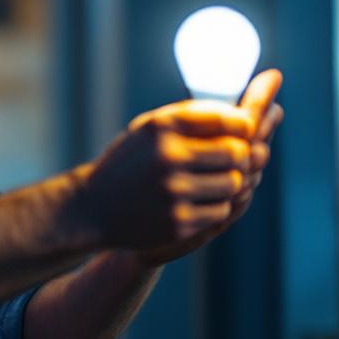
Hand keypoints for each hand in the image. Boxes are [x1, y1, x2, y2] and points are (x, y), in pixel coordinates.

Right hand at [132, 70, 283, 265]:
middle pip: (235, 152)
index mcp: (162, 127)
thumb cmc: (130, 162)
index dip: (243, 124)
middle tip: (236, 158)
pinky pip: (221, 211)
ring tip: (216, 179)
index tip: (245, 129)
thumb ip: (189, 117)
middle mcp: (168, 156)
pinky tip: (201, 200)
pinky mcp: (178, 223)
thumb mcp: (149, 129)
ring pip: (233, 183)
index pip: (224, 119)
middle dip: (241, 155)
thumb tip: (242, 115)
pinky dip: (217, 206)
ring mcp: (173, 192)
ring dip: (230, 182)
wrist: (93, 207)